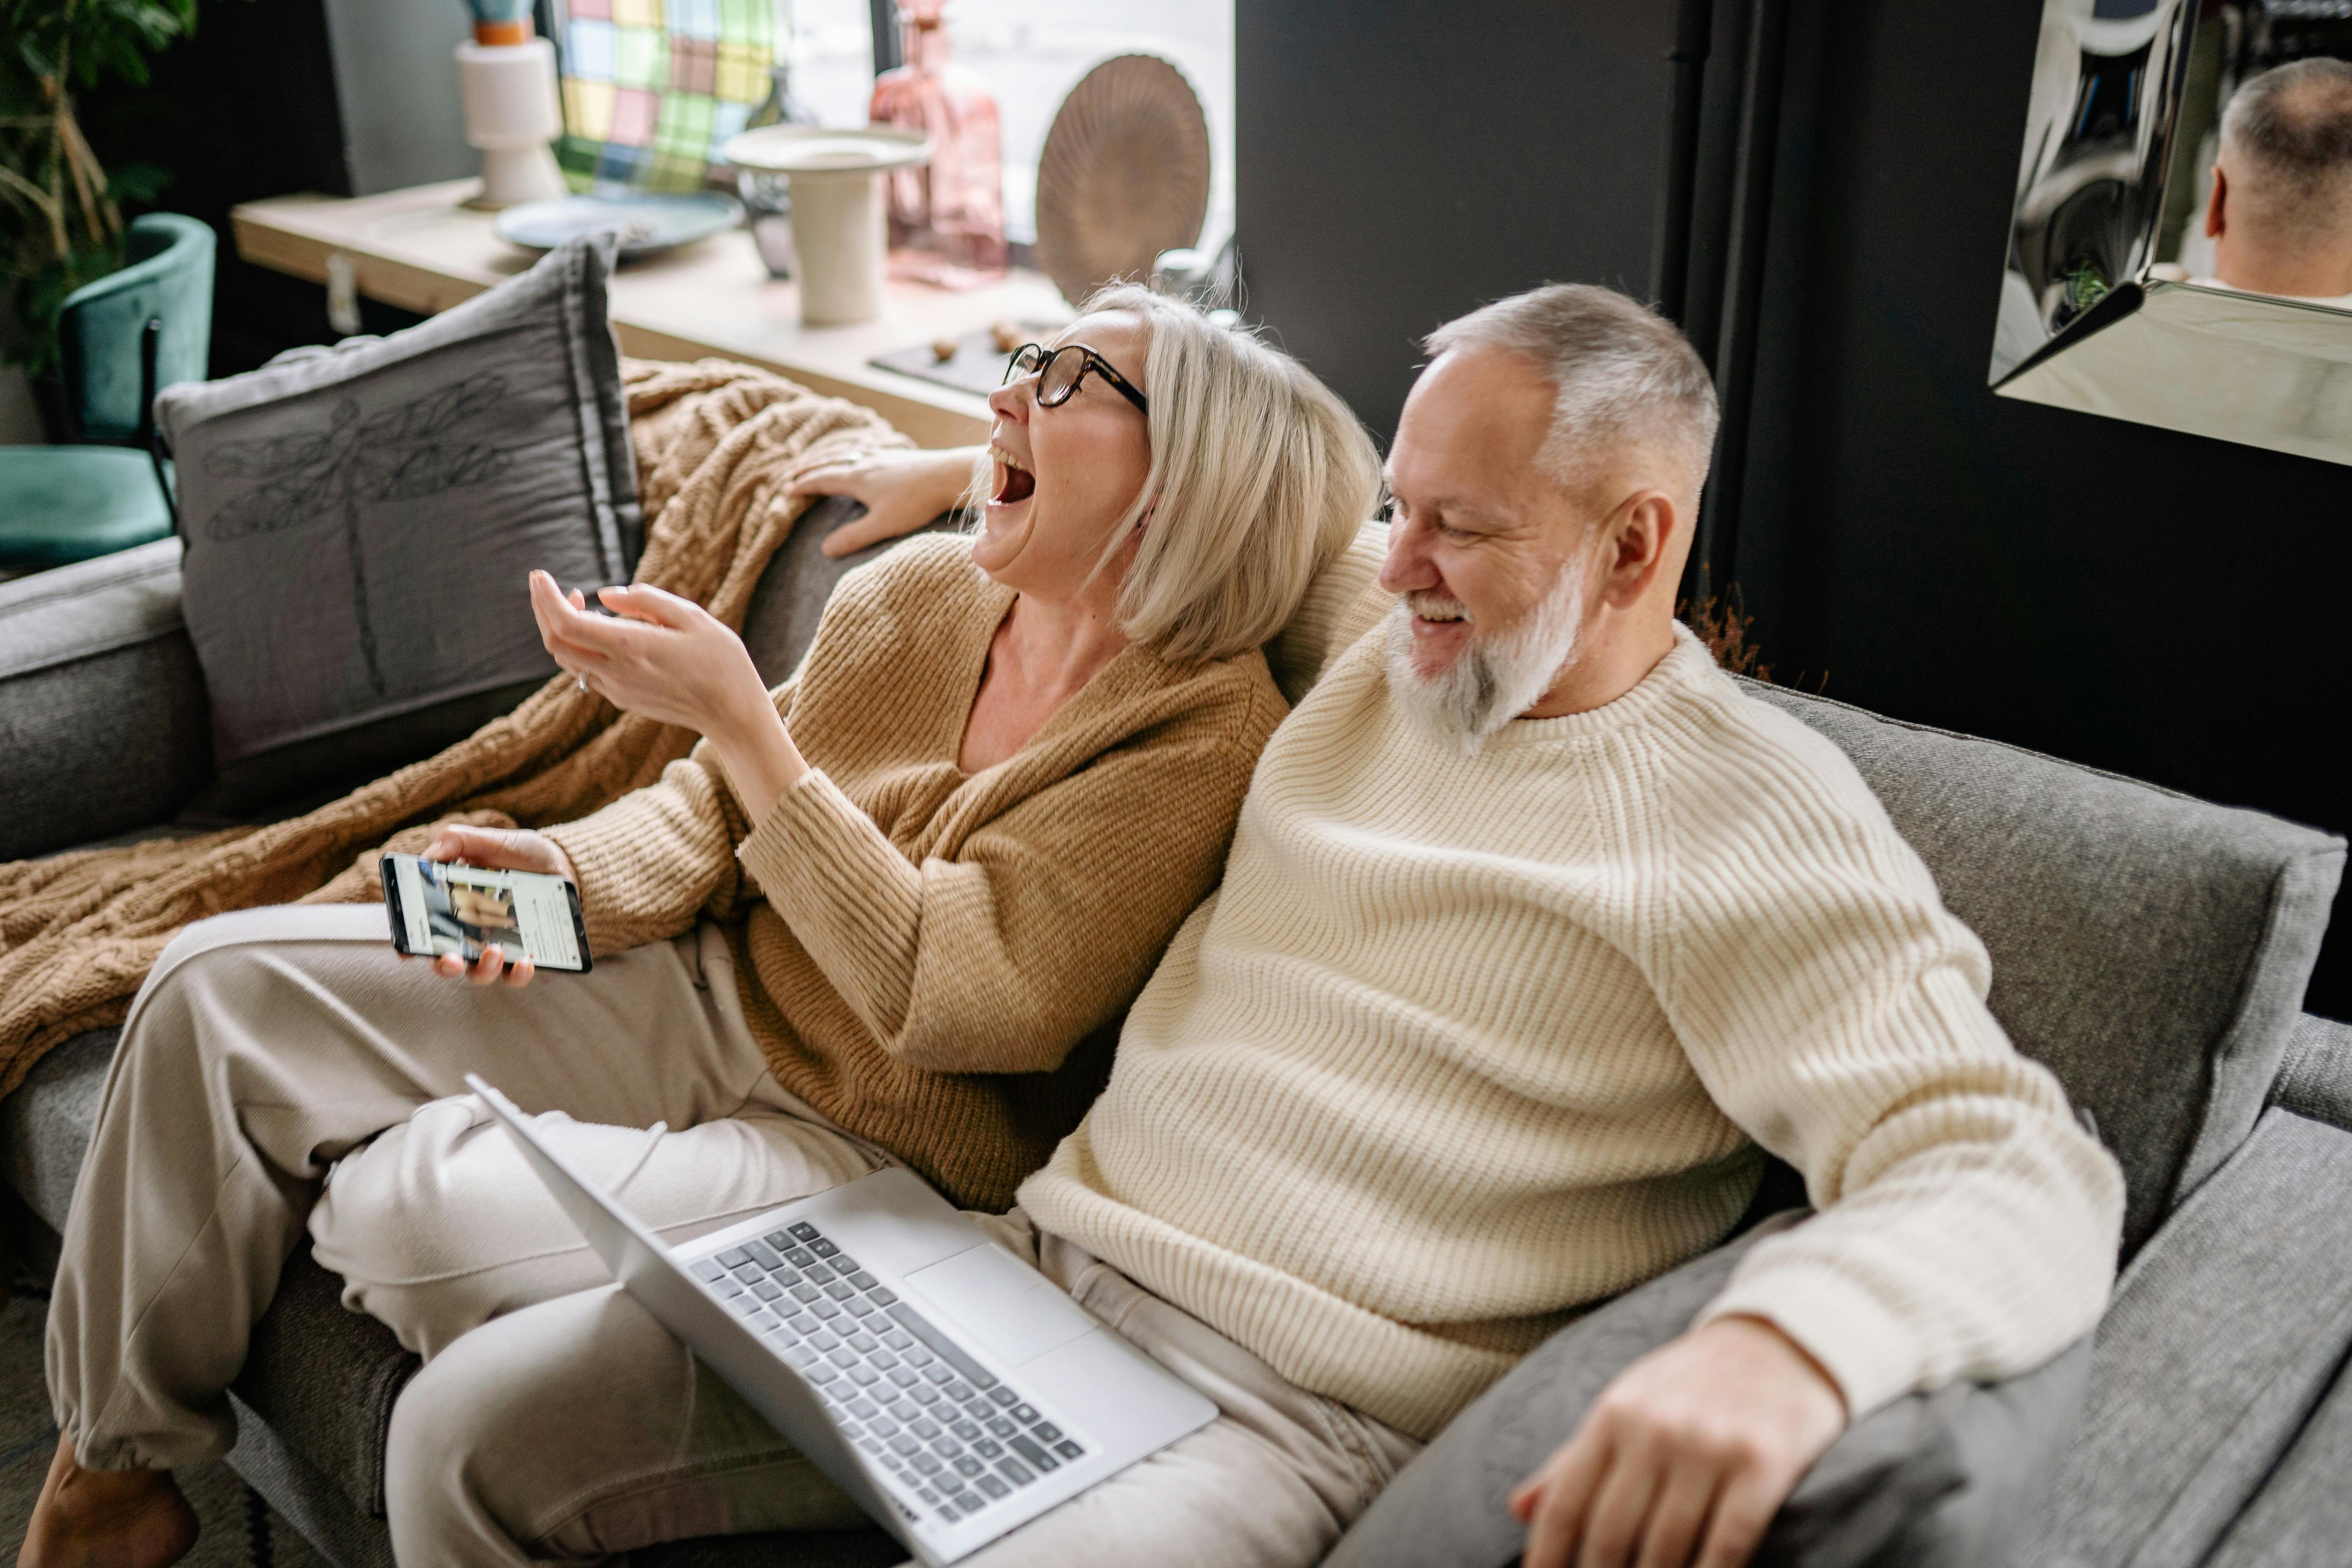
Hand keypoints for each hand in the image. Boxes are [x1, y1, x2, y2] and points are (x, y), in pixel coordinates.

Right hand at [408, 823, 578, 987]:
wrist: (560, 862)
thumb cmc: (517, 852)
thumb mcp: (487, 840)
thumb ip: (457, 841)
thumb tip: (431, 855)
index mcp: (451, 907)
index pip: (422, 931)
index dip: (409, 944)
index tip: (407, 950)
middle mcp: (469, 933)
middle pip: (446, 961)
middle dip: (445, 965)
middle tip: (452, 960)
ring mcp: (496, 946)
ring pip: (480, 972)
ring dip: (483, 968)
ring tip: (495, 951)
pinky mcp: (524, 954)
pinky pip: (517, 974)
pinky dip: (519, 973)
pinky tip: (526, 962)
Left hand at [528, 570, 807, 822]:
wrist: (733, 713)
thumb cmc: (721, 660)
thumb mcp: (691, 616)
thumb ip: (645, 600)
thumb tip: (603, 595)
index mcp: (631, 646)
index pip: (567, 623)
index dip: (545, 598)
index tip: (540, 575)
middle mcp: (616, 672)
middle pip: (555, 642)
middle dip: (543, 610)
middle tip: (547, 584)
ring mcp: (617, 690)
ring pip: (567, 659)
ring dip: (560, 629)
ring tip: (576, 603)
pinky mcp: (623, 699)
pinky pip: (588, 671)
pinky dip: (581, 647)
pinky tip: (600, 631)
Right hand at [787, 446, 979, 557]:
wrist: (950, 476)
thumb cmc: (917, 502)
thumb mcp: (882, 524)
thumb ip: (854, 537)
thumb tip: (825, 549)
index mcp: (857, 477)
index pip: (823, 479)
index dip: (805, 484)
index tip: (789, 489)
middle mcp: (866, 461)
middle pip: (832, 461)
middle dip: (812, 467)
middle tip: (794, 471)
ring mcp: (884, 455)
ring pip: (850, 453)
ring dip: (832, 457)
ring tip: (824, 460)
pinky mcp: (900, 455)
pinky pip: (869, 450)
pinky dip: (856, 451)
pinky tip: (864, 455)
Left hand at [1510, 1316, 1846, 1567]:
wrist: (1783, 1339)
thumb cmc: (1693, 1383)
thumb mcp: (1626, 1404)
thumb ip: (1574, 1459)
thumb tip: (1519, 1508)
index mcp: (1613, 1415)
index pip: (1566, 1502)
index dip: (1546, 1556)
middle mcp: (1655, 1430)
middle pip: (1611, 1534)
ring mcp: (1710, 1447)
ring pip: (1667, 1548)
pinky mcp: (1763, 1464)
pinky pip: (1728, 1542)